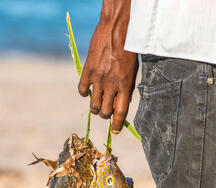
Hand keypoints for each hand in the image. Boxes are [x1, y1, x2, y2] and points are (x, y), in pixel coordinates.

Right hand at [78, 0, 137, 133]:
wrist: (118, 28)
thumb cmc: (129, 49)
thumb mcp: (133, 71)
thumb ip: (127, 87)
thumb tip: (122, 102)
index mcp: (125, 86)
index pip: (120, 113)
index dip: (118, 125)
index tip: (116, 131)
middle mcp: (111, 85)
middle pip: (104, 112)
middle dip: (105, 115)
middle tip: (106, 110)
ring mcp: (98, 78)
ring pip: (92, 105)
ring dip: (95, 107)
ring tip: (97, 102)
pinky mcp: (87, 70)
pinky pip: (82, 90)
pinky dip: (84, 93)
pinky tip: (88, 90)